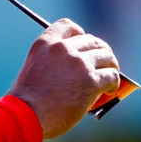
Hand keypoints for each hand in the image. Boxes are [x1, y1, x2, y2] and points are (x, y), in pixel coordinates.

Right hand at [6, 19, 119, 137]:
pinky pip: (111, 75)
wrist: (27, 115)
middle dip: (100, 52)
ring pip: (107, 57)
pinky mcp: (91, 81)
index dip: (80, 34)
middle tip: (103, 64)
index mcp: (46, 43)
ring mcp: (79, 63)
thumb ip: (52, 62)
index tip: (84, 46)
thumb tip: (75, 70)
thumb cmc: (27, 100)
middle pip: (93, 41)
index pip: (68, 26)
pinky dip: (113, 82)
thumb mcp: (34, 69)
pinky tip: (110, 90)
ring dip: (111, 66)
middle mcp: (63, 48)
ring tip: (110, 76)